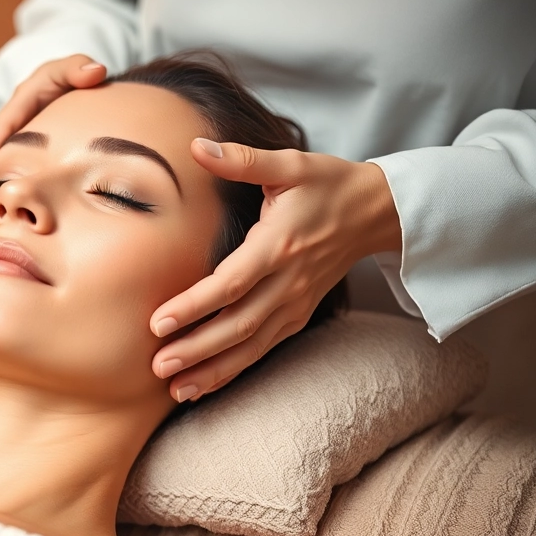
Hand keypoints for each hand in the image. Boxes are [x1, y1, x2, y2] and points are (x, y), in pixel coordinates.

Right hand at [0, 55, 107, 181]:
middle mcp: (17, 117)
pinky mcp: (29, 143)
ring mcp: (22, 131)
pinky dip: (11, 176)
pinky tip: (10, 196)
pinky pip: (18, 159)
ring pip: (6, 154)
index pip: (4, 123)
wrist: (77, 84)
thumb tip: (97, 73)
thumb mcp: (73, 66)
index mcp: (23, 98)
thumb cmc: (73, 74)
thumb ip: (80, 67)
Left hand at [150, 138, 401, 401]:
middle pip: (238, 325)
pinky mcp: (297, 315)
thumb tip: (195, 147)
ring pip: (250, 346)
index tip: (159, 322)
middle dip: (197, 349)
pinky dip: (233, 370)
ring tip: (175, 388)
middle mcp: (288, 282)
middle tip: (158, 365)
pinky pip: (262, 349)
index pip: (231, 283)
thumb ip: (241, 159)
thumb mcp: (289, 164)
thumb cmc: (327, 184)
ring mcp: (295, 303)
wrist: (377, 212)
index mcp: (279, 245)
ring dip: (212, 369)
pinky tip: (202, 385)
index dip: (195, 305)